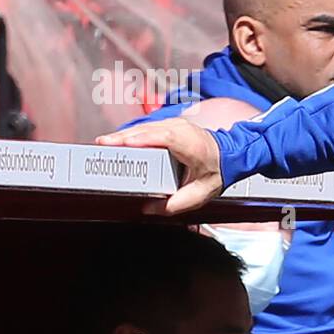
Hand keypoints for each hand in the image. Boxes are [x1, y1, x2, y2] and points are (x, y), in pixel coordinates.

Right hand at [96, 119, 224, 214]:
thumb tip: (153, 208)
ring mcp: (176, 124)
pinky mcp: (169, 125)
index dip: (145, 139)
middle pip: (149, 130)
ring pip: (146, 127)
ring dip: (124, 135)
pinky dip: (131, 134)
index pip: (167, 137)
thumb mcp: (203, 193)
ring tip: (104, 144)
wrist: (231, 155)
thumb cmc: (217, 170)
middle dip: (125, 137)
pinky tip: (117, 141)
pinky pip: (147, 128)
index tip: (125, 143)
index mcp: (192, 144)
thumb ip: (179, 203)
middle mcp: (183, 130)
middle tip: (102, 145)